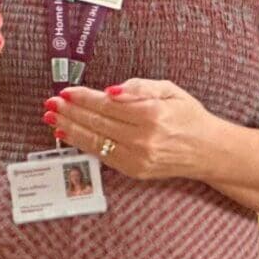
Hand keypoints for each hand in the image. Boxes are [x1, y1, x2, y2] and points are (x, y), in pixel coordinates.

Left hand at [41, 78, 217, 180]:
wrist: (208, 150)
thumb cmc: (188, 115)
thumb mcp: (169, 90)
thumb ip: (140, 87)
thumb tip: (111, 91)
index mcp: (152, 115)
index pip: (107, 105)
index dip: (83, 98)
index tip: (65, 91)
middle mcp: (143, 139)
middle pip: (97, 123)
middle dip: (70, 112)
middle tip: (50, 103)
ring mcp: (137, 158)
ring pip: (95, 141)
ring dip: (70, 128)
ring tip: (52, 117)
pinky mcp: (134, 171)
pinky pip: (102, 155)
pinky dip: (82, 144)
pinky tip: (68, 134)